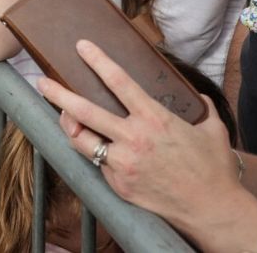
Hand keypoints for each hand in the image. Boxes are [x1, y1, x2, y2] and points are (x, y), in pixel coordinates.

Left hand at [39, 39, 241, 230]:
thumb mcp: (212, 129)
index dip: (98, 61)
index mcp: (154, 119)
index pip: (119, 82)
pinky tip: (91, 146)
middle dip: (58, 94)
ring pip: (81, 140)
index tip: (82, 47)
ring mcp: (122, 163)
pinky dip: (94, 153)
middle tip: (42, 82)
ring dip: (68, 125)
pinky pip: (98, 164)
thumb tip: (196, 94)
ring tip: (61, 114)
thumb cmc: (214, 169)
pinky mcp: (119, 184)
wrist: (212, 210)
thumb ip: (201, 107)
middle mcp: (133, 139)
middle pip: (84, 110)